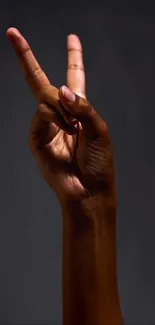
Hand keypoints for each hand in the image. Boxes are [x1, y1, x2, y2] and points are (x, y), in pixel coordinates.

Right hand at [7, 28, 115, 205]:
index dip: (73, 57)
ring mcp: (46, 126)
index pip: (74, 76)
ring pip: (44, 98)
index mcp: (79, 109)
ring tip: (73, 127)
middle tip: (13, 33)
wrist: (89, 189)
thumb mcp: (99, 129)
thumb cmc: (98, 162)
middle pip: (40, 80)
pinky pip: (41, 116)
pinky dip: (55, 119)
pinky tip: (66, 130)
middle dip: (26, 56)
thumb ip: (83, 107)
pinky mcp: (37, 139)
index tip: (72, 38)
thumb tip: (61, 90)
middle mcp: (61, 114)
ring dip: (61, 108)